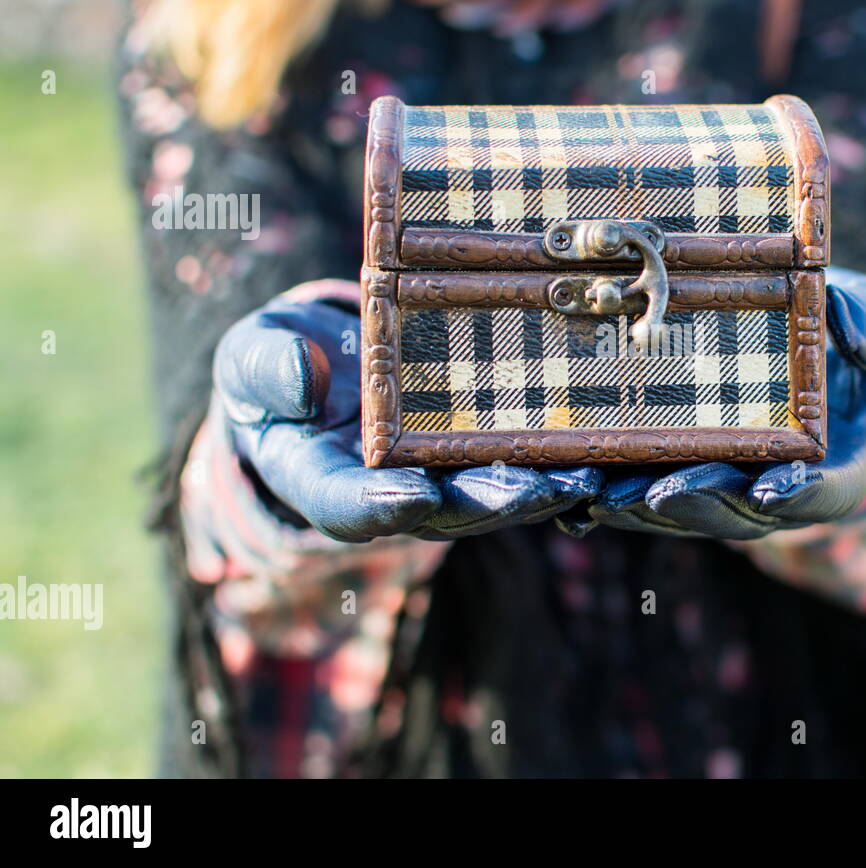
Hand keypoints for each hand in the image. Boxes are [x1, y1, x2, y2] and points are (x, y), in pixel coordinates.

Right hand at [212, 287, 600, 542]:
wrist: (323, 368)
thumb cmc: (280, 364)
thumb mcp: (253, 358)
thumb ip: (266, 370)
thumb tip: (299, 379)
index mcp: (323, 481)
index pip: (347, 508)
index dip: (380, 507)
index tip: (413, 496)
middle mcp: (392, 495)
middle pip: (444, 511)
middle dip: (491, 502)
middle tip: (534, 488)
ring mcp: (443, 479)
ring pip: (497, 495)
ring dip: (543, 489)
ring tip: (587, 473)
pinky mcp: (484, 456)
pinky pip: (528, 464)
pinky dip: (566, 460)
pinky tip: (608, 450)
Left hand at [569, 267, 865, 539]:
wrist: (828, 357)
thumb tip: (835, 314)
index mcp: (844, 465)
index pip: (826, 492)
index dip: (799, 495)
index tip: (772, 491)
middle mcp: (783, 491)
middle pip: (739, 514)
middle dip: (697, 505)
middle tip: (657, 494)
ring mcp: (730, 487)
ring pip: (684, 510)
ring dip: (639, 506)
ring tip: (597, 493)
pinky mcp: (685, 472)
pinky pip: (647, 488)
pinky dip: (608, 492)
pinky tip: (565, 490)